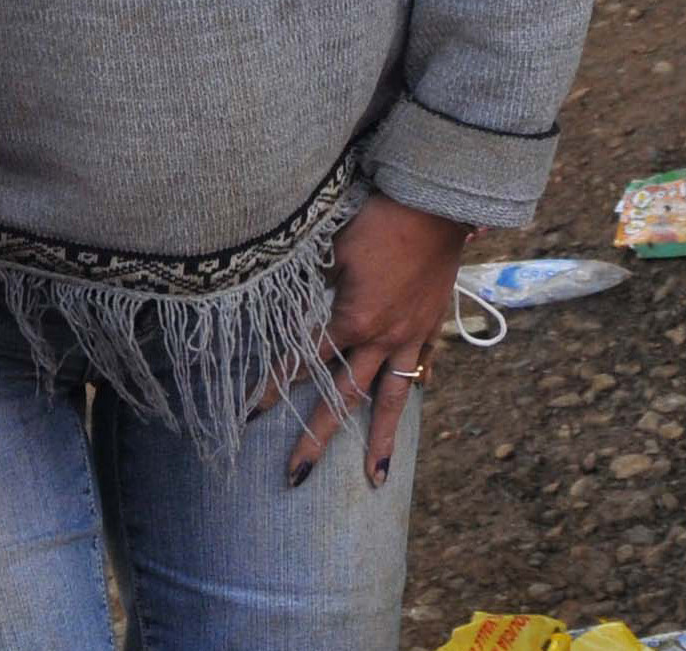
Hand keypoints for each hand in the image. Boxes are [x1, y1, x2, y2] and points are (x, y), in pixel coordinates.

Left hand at [283, 192, 467, 488]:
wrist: (434, 206)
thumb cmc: (375, 219)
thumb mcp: (333, 249)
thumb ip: (316, 282)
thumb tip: (297, 296)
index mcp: (352, 321)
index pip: (304, 362)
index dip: (275, 387)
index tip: (251, 414)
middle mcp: (383, 339)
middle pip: (343, 398)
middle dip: (317, 439)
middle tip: (294, 476)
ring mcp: (412, 337)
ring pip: (392, 399)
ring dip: (383, 441)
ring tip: (375, 479)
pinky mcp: (431, 325)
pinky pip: (420, 367)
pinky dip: (414, 387)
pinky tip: (412, 401)